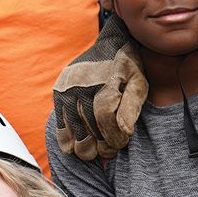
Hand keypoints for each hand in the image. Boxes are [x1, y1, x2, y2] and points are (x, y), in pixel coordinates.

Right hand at [52, 16, 147, 159]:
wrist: (109, 43)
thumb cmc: (129, 68)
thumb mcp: (139, 83)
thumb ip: (132, 108)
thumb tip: (125, 133)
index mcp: (105, 82)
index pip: (105, 120)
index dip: (113, 138)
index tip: (120, 145)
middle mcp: (83, 84)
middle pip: (88, 126)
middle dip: (98, 145)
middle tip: (107, 153)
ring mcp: (68, 87)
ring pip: (72, 125)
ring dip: (82, 144)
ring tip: (92, 153)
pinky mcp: (58, 90)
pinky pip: (60, 119)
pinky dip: (65, 135)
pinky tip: (72, 148)